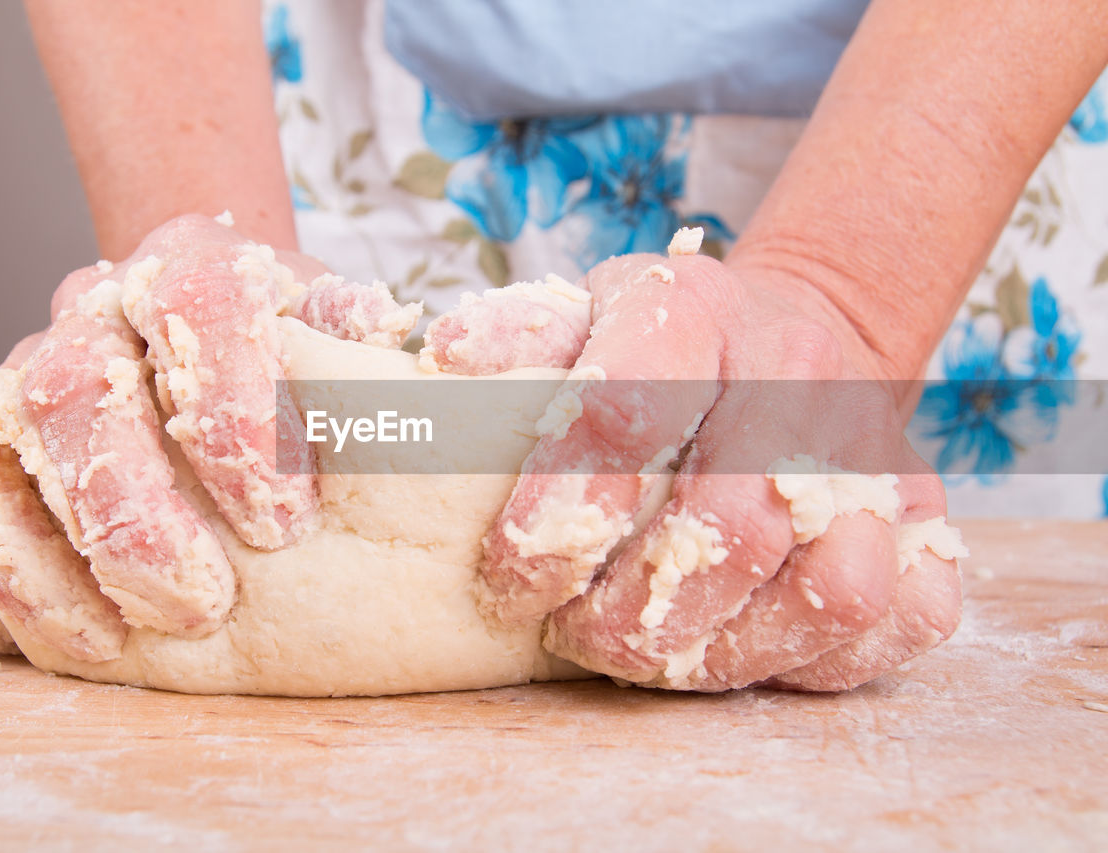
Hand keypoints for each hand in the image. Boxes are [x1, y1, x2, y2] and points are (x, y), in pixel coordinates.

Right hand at [0, 214, 420, 661]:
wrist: (210, 346)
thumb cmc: (297, 367)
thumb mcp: (350, 349)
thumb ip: (370, 348)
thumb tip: (410, 349)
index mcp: (194, 266)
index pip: (199, 299)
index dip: (234, 407)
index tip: (283, 522)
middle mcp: (90, 312)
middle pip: (70, 382)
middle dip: (131, 509)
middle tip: (202, 605)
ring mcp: (13, 377)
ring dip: (39, 557)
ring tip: (116, 639)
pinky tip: (56, 633)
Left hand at [479, 239, 965, 690]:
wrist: (797, 334)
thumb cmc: (662, 349)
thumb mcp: (580, 318)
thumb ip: (513, 343)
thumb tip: (447, 361)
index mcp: (695, 310)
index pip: (622, 414)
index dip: (554, 520)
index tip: (511, 579)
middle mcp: (802, 372)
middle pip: (731, 526)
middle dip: (631, 614)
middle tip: (575, 635)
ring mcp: (881, 451)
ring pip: (830, 589)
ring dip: (721, 648)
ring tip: (649, 651)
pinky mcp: (933, 521)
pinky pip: (898, 621)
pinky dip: (814, 656)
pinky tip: (739, 641)